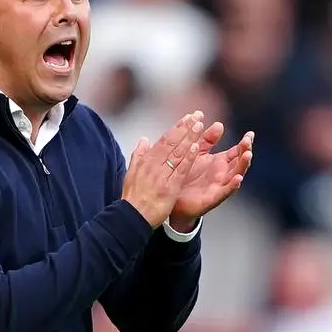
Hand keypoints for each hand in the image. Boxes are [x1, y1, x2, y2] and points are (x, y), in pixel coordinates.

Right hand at [121, 112, 205, 227]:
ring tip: (200, 125)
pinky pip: (180, 169)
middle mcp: (154, 164)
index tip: (188, 118)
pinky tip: (195, 148)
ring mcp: (162, 175)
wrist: (131, 216)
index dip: (177, 128)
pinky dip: (187, 158)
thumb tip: (144, 139)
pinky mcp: (169, 186)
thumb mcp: (131, 173)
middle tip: (198, 115)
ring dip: (189, 138)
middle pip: (172, 142)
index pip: (164, 139)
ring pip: (177, 152)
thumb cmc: (132, 197)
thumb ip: (139, 155)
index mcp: (147, 160)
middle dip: (186, 127)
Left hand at [169, 123, 253, 228]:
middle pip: (240, 162)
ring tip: (248, 155)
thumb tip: (219, 124)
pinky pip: (225, 192)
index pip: (237, 151)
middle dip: (246, 151)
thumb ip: (207, 139)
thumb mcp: (197, 153)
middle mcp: (223, 174)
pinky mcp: (212, 197)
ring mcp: (219, 186)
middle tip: (248, 141)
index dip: (245, 143)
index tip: (250, 134)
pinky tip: (238, 179)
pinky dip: (233, 186)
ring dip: (243, 165)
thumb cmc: (186, 175)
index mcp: (220, 162)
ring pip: (236, 175)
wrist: (173, 197)